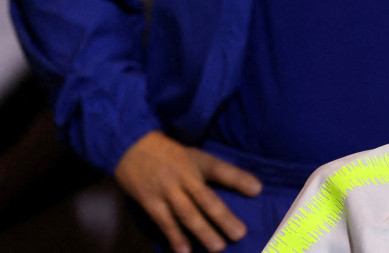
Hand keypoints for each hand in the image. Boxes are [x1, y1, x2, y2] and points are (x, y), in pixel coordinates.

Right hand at [114, 131, 262, 252]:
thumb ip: (219, 172)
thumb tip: (252, 187)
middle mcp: (184, 176)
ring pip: (186, 213)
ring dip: (202, 231)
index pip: (220, 169)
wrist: (131, 146)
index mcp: (198, 161)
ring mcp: (166, 190)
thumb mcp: (195, 155)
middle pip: (206, 198)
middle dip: (223, 217)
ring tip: (218, 247)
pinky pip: (164, 222)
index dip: (239, 179)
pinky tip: (184, 251)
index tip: (258, 190)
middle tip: (240, 234)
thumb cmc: (171, 155)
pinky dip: (174, 237)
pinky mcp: (149, 201)